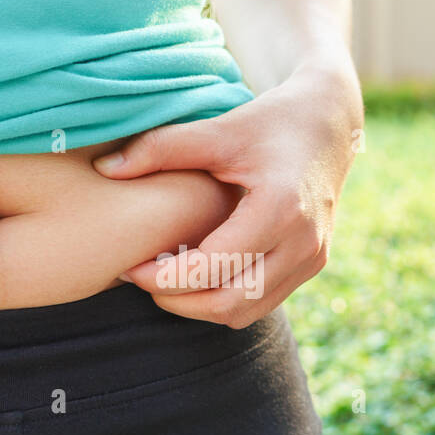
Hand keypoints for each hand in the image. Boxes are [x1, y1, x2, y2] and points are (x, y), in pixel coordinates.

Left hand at [92, 65, 362, 326]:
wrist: (330, 122)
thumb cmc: (270, 121)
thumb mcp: (218, 128)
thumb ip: (160, 148)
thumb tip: (104, 170)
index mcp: (280, 208)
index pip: (213, 267)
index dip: (164, 277)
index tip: (129, 267)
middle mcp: (303, 242)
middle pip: (228, 302)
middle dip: (177, 300)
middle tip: (140, 279)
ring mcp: (313, 259)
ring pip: (244, 312)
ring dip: (199, 306)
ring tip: (164, 279)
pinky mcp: (312, 265)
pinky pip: (261, 303)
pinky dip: (224, 299)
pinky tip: (196, 274)